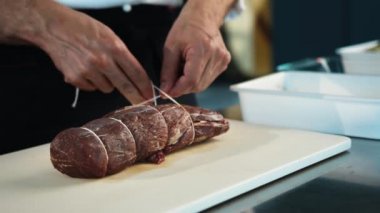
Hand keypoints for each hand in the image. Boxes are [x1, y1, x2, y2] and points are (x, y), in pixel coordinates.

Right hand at [1, 1, 151, 103]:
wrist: (54, 28)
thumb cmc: (84, 29)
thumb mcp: (109, 36)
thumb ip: (122, 55)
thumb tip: (134, 75)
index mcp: (115, 48)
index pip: (136, 72)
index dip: (145, 86)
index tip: (150, 95)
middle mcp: (103, 61)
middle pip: (125, 86)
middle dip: (136, 97)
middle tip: (141, 103)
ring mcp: (89, 71)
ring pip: (107, 88)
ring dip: (107, 82)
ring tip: (97, 67)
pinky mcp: (76, 78)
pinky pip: (92, 88)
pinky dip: (91, 82)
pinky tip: (84, 68)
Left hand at [160, 0, 233, 97]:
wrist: (203, 18)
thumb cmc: (185, 29)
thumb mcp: (170, 48)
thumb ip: (168, 71)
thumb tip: (165, 90)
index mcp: (202, 49)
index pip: (191, 80)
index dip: (178, 89)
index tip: (166, 93)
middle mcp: (216, 56)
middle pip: (197, 85)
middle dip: (182, 87)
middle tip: (171, 82)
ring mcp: (223, 60)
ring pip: (203, 85)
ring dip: (190, 83)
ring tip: (182, 69)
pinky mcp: (224, 63)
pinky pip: (208, 79)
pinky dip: (197, 79)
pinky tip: (192, 68)